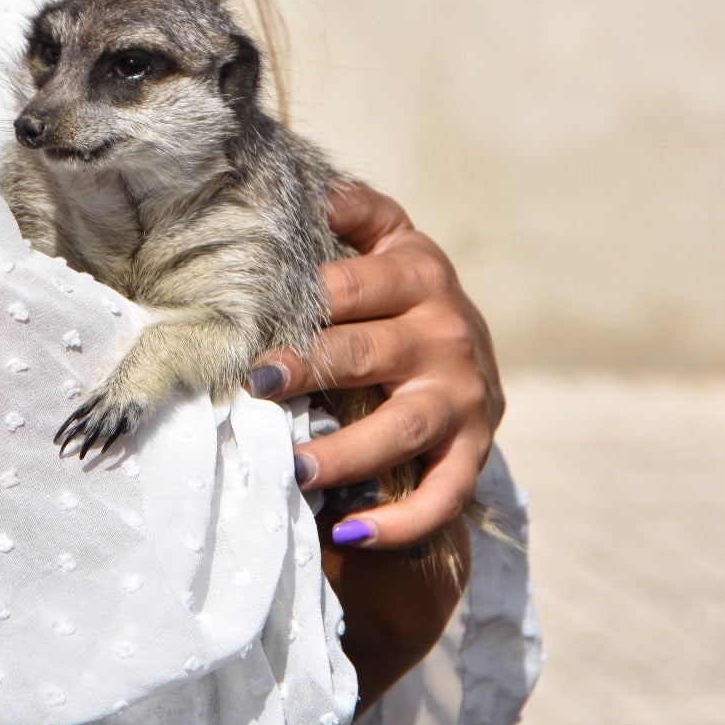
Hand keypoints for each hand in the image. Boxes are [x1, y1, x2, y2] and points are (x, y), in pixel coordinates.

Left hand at [246, 182, 502, 550]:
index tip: (249, 323)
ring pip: (402, 428)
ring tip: (293, 469)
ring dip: (347, 452)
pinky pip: (442, 494)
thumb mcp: (390, 240)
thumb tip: (314, 190)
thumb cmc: (401, 293)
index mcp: (418, 274)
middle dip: (310, 370)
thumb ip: (359, 211)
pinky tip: (348, 534)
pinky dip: (400, 522)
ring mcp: (464, 397)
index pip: (352, 286)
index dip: (302, 301)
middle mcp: (446, 333)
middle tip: (259, 386)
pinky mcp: (474, 450)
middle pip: (367, 354)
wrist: (471, 349)